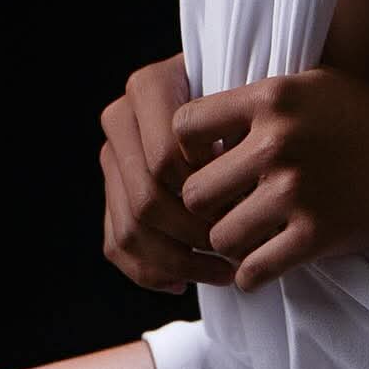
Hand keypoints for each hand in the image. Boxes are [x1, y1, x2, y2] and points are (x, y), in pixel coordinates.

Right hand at [99, 51, 238, 295]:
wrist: (241, 103)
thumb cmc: (259, 102)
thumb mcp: (255, 101)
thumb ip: (244, 125)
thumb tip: (238, 179)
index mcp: (149, 85)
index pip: (168, 156)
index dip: (206, 189)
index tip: (247, 203)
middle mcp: (121, 117)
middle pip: (148, 197)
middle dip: (195, 232)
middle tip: (238, 249)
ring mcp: (111, 157)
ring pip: (130, 228)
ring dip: (178, 261)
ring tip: (223, 271)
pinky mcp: (110, 193)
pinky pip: (117, 244)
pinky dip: (151, 272)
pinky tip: (185, 282)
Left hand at [173, 65, 368, 292]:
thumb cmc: (367, 114)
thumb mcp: (310, 85)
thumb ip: (258, 103)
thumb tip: (201, 133)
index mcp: (272, 97)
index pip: (185, 125)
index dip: (187, 150)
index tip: (206, 161)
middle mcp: (276, 142)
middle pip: (194, 192)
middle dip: (206, 207)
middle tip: (224, 211)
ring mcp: (296, 191)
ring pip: (219, 237)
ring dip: (230, 243)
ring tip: (249, 237)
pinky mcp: (317, 234)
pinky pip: (253, 271)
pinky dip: (253, 273)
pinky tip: (266, 261)